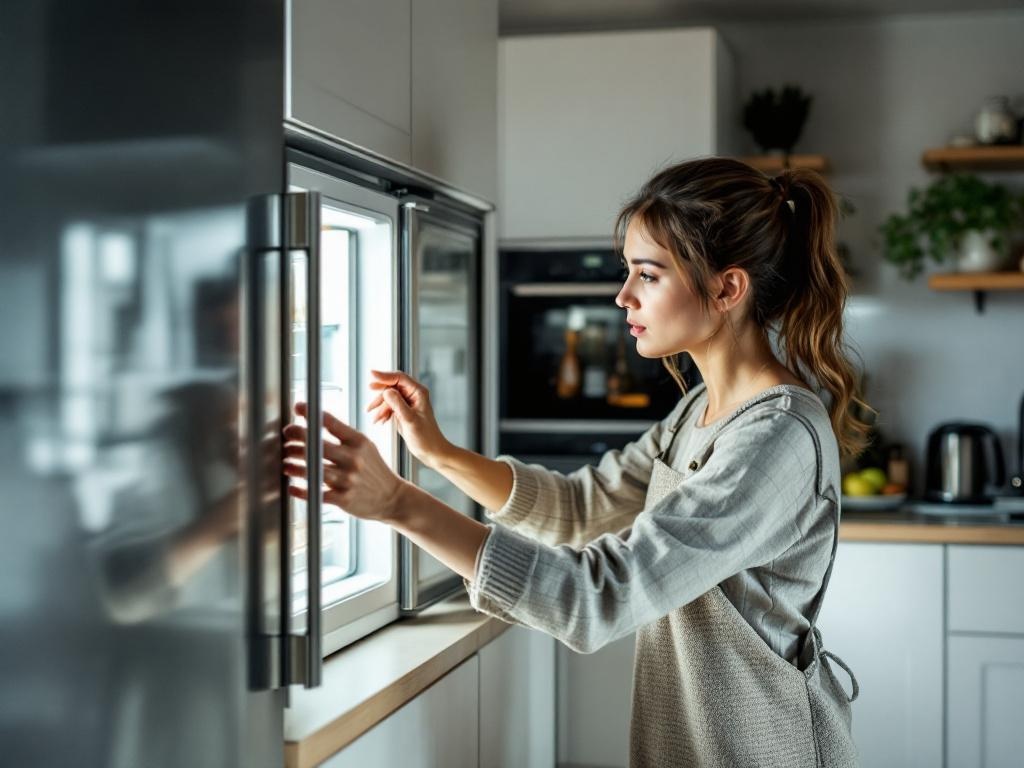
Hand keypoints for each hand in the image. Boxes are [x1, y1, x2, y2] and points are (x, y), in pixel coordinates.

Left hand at [283, 402, 406, 522]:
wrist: (392, 497)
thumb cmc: (374, 469)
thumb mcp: (365, 446)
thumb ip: (343, 436)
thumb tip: (315, 422)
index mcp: (358, 442)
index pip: (331, 422)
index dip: (311, 413)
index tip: (299, 408)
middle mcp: (353, 458)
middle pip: (316, 444)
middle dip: (296, 437)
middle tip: (287, 436)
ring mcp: (348, 479)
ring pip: (311, 469)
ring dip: (293, 465)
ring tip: (285, 462)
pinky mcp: (343, 499)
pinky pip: (315, 493)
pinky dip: (300, 489)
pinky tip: (292, 486)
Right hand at [366, 370, 451, 468]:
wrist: (431, 451)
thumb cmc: (426, 437)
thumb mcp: (410, 420)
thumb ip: (398, 404)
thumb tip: (386, 391)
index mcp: (418, 392)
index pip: (399, 378)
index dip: (384, 375)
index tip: (370, 375)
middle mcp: (413, 394)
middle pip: (391, 386)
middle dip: (379, 395)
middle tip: (369, 405)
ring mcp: (407, 402)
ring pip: (388, 397)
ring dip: (380, 407)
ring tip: (375, 419)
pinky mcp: (403, 411)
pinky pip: (389, 406)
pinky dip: (383, 413)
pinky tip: (380, 422)